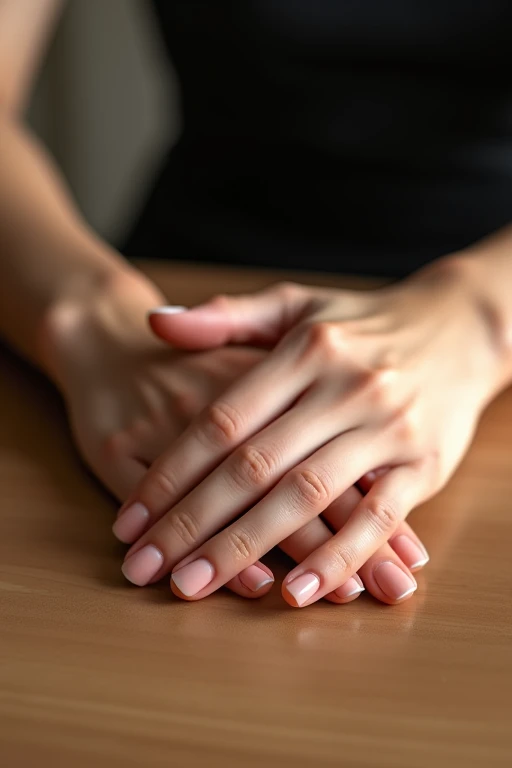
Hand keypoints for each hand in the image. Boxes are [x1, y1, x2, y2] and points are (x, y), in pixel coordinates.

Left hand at [116, 259, 497, 605]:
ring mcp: (387, 427)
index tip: (131, 518)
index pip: (223, 420)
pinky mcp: (424, 464)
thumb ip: (227, 317)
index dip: (171, 473)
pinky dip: (335, 558)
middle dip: (192, 523)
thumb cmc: (364, 323)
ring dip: (245, 548)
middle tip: (145, 567)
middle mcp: (345, 387)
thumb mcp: (296, 306)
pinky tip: (293, 592)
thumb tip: (154, 322)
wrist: (460, 328)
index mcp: (306, 350)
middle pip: (253, 466)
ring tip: (195, 586)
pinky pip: (376, 519)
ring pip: (305, 496)